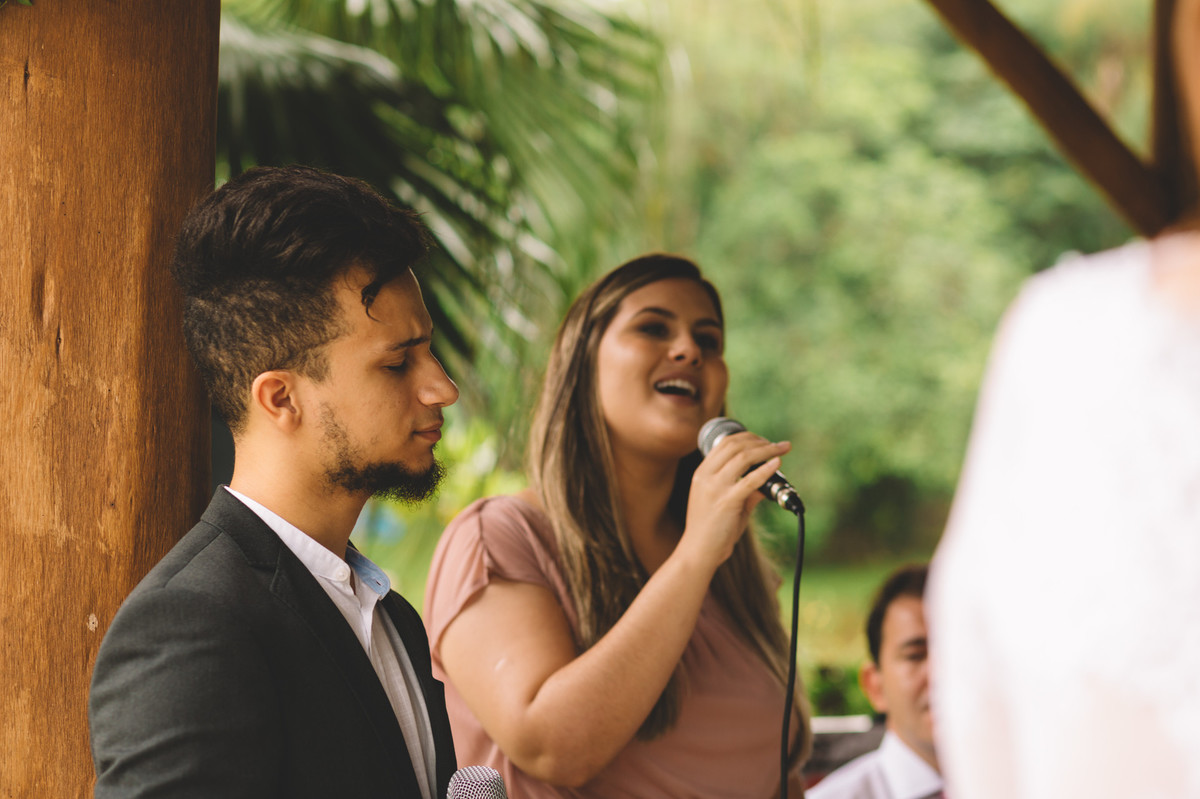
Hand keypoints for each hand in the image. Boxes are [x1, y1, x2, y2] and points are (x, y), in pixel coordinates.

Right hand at [679, 431, 790, 569]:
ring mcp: (715, 488)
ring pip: (743, 458)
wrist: (698, 552)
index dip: (747, 437)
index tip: (764, 441)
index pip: (724, 443)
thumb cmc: (713, 529)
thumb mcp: (726, 502)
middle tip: (778, 445)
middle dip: (759, 440)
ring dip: (766, 450)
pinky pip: (749, 481)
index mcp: (702, 472)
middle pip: (735, 445)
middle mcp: (706, 476)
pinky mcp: (726, 502)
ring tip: (782, 449)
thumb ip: (746, 490)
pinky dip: (765, 469)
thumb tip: (768, 480)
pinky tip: (777, 463)